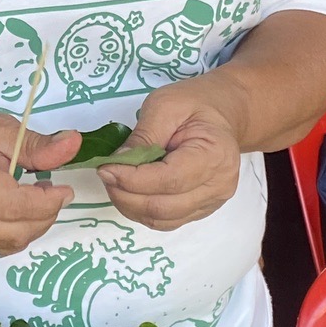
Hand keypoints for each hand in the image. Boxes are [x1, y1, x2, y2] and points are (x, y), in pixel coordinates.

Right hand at [0, 112, 75, 258]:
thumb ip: (36, 145)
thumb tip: (73, 144)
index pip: (14, 206)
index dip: (48, 202)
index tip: (63, 189)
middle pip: (16, 232)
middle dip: (45, 215)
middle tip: (50, 191)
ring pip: (11, 245)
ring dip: (33, 225)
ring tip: (32, 199)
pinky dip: (15, 233)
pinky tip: (12, 211)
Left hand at [97, 77, 251, 231]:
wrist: (220, 113)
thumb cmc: (195, 105)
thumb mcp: (165, 106)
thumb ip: (142, 137)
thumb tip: (115, 164)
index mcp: (215, 155)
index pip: (169, 180)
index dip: (132, 179)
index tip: (105, 168)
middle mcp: (219, 185)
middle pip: (163, 206)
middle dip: (126, 194)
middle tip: (105, 174)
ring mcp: (211, 202)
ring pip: (161, 220)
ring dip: (130, 205)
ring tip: (115, 182)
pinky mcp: (200, 210)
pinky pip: (165, 221)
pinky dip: (141, 210)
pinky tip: (130, 191)